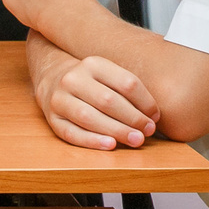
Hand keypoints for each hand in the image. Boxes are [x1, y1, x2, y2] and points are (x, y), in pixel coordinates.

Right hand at [35, 51, 159, 149]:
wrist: (53, 79)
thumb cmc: (93, 83)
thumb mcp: (109, 75)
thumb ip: (129, 91)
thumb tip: (153, 117)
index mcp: (93, 64)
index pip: (126, 83)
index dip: (145, 102)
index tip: (155, 117)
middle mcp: (73, 79)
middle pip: (108, 101)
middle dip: (133, 119)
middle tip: (148, 131)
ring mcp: (59, 99)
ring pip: (89, 117)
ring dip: (116, 131)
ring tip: (136, 140)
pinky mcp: (52, 118)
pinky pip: (72, 133)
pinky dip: (92, 141)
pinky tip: (110, 145)